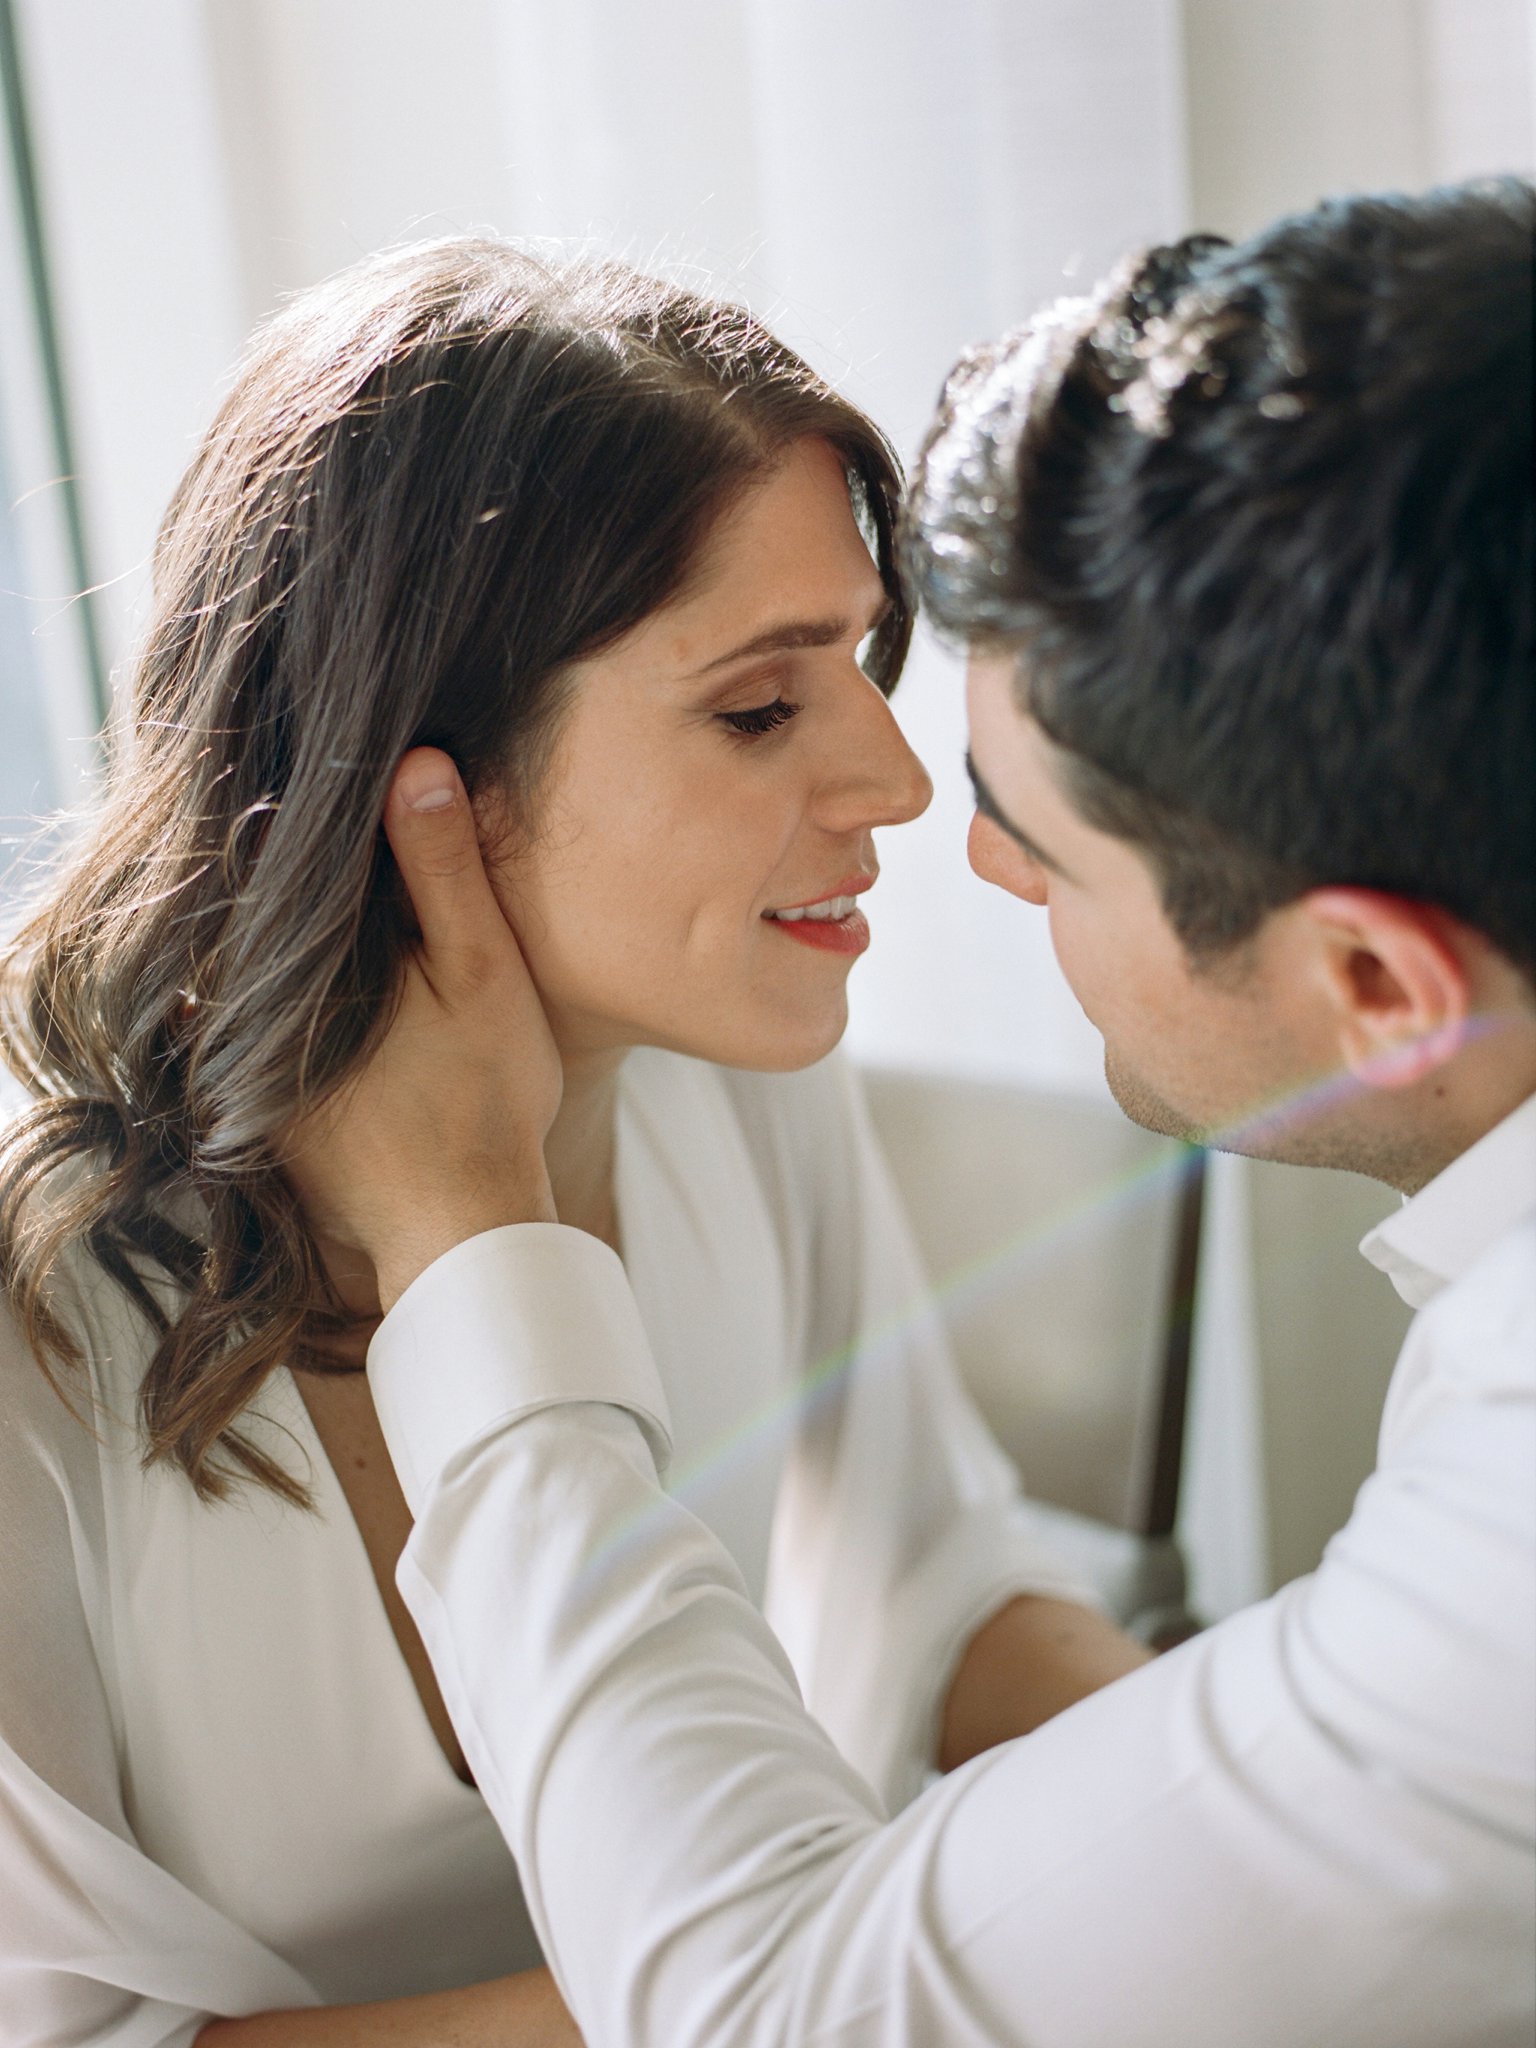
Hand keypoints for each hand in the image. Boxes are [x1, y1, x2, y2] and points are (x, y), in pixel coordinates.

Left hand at [285, 748, 561, 1310]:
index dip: (292, 810)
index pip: (267, 858)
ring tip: (316, 885)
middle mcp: (250, 1009)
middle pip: (249, 912)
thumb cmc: (483, 1099)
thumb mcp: (481, 968)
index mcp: (301, 962)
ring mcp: (241, 1060)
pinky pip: (247, 1023)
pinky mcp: (252, 1101)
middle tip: (315, 823)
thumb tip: (414, 760)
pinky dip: (273, 994)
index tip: (311, 764)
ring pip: (243, 968)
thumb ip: (444, 868)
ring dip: (273, 930)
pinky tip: (331, 984)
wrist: (459, 1231)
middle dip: (279, 869)